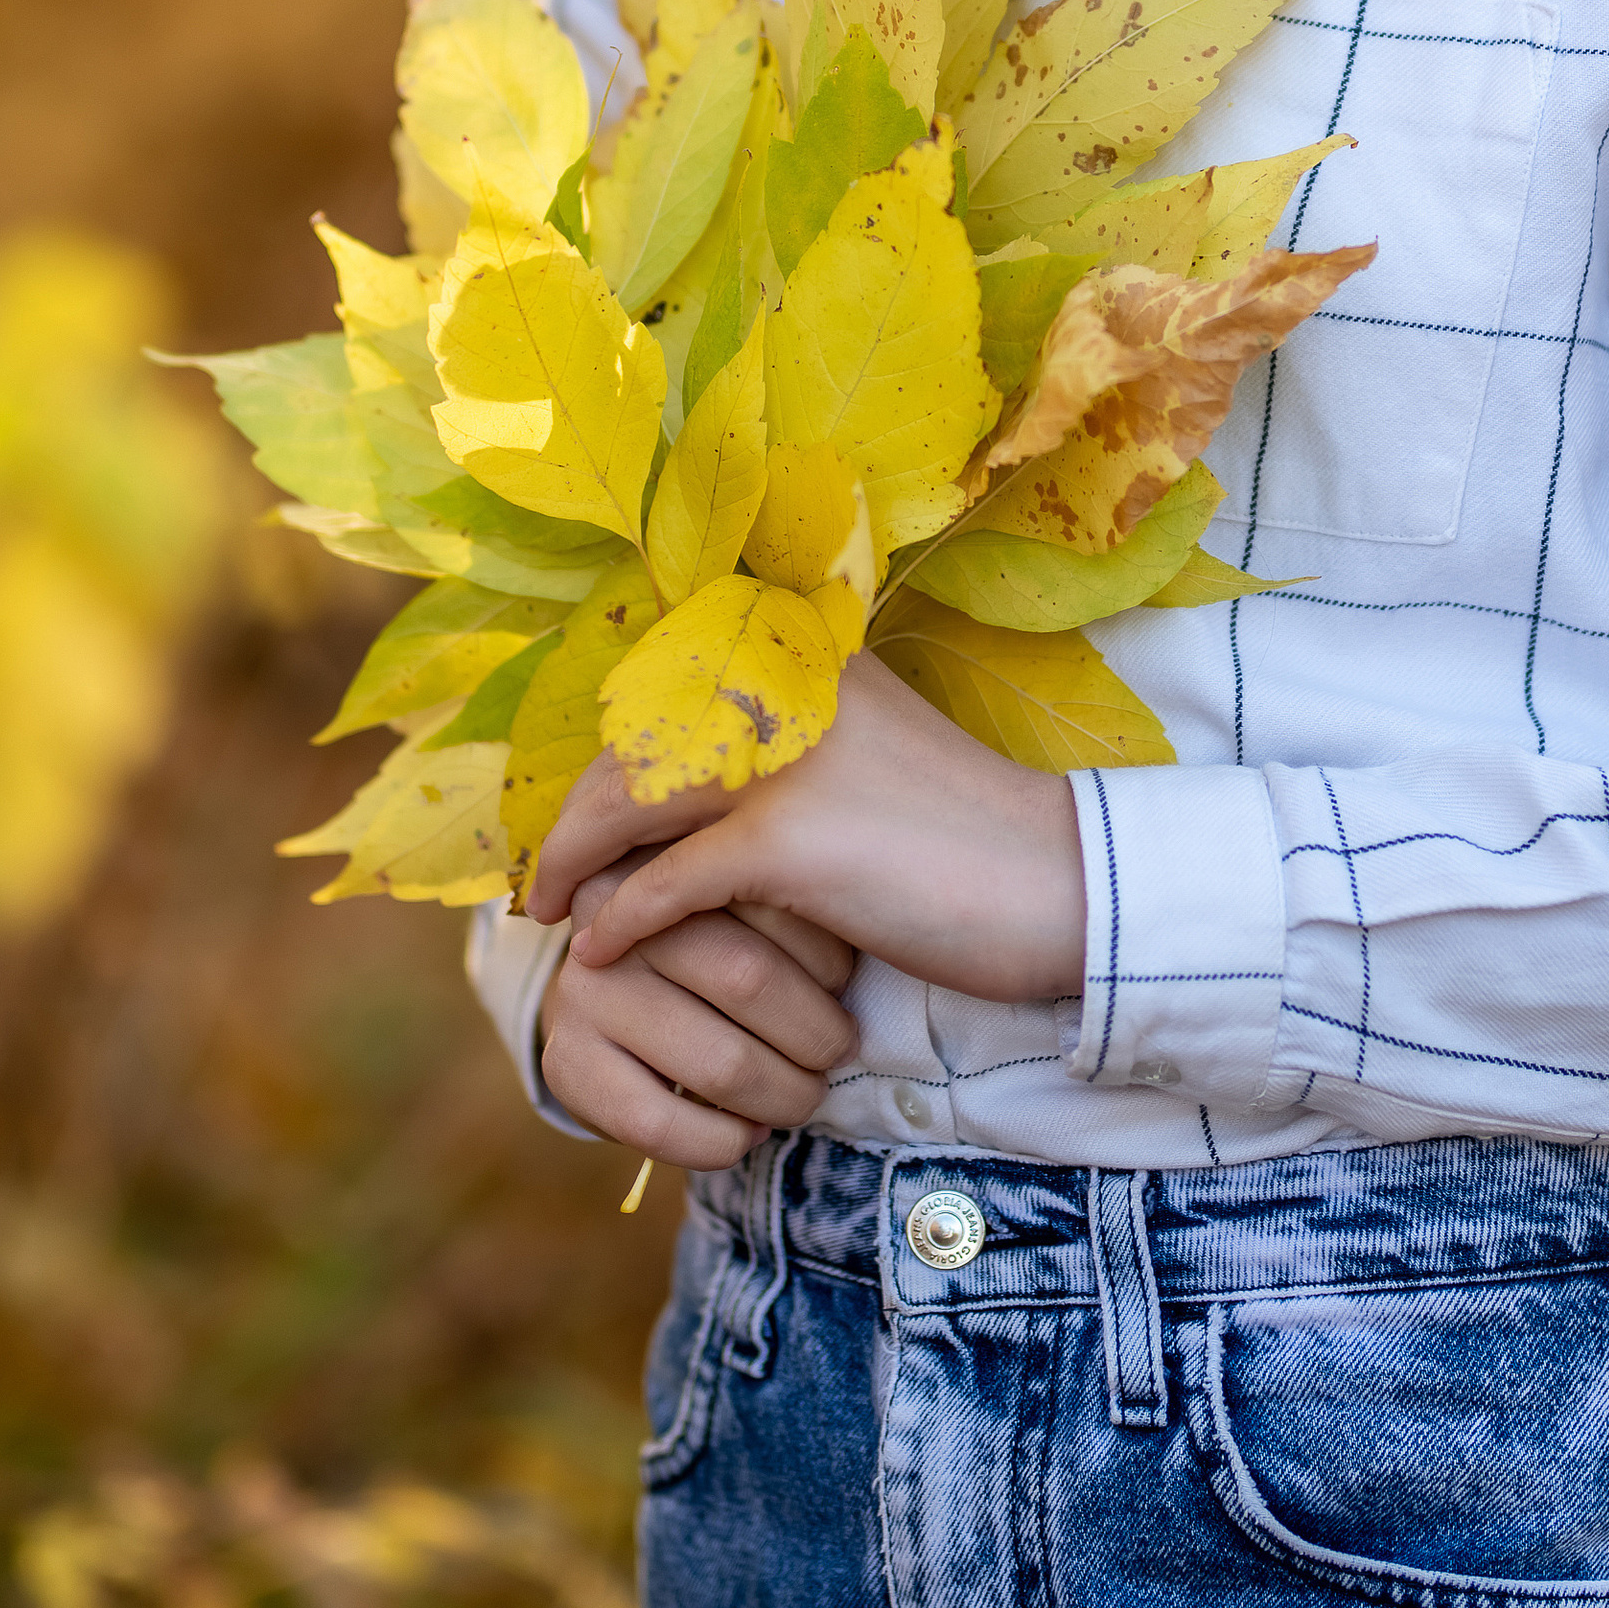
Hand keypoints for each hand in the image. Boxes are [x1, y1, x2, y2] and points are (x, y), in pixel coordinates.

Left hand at [534, 650, 1090, 1010]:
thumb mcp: (867, 755)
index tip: (577, 810)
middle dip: (574, 811)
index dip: (610, 754)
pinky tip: (600, 954)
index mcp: (808, 653)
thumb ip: (788, 745)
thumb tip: (685, 781)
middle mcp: (786, 683)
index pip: (668, 691)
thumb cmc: (968, 833)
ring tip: (552, 910)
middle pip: (634, 741)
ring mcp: (784, 756)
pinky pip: (666, 883)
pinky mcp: (787, 840)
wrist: (1062, 882)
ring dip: (575, 861)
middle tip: (546, 872)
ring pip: (630, 801)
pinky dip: (625, 921)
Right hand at [538, 868, 859, 1172]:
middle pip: (750, 980)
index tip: (845, 978)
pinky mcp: (566, 1061)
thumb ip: (792, 886)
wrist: (622, 1011)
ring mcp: (583, 987)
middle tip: (840, 1049)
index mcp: (666, 848)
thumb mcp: (752, 895)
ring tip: (806, 1094)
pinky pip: (660, 1123)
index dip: (828, 953)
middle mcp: (611, 911)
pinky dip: (722, 1142)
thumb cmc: (719, 944)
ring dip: (784, 1095)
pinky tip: (747, 1134)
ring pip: (719, 1063)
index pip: (772, 898)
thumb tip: (872, 923)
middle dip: (816, 1032)